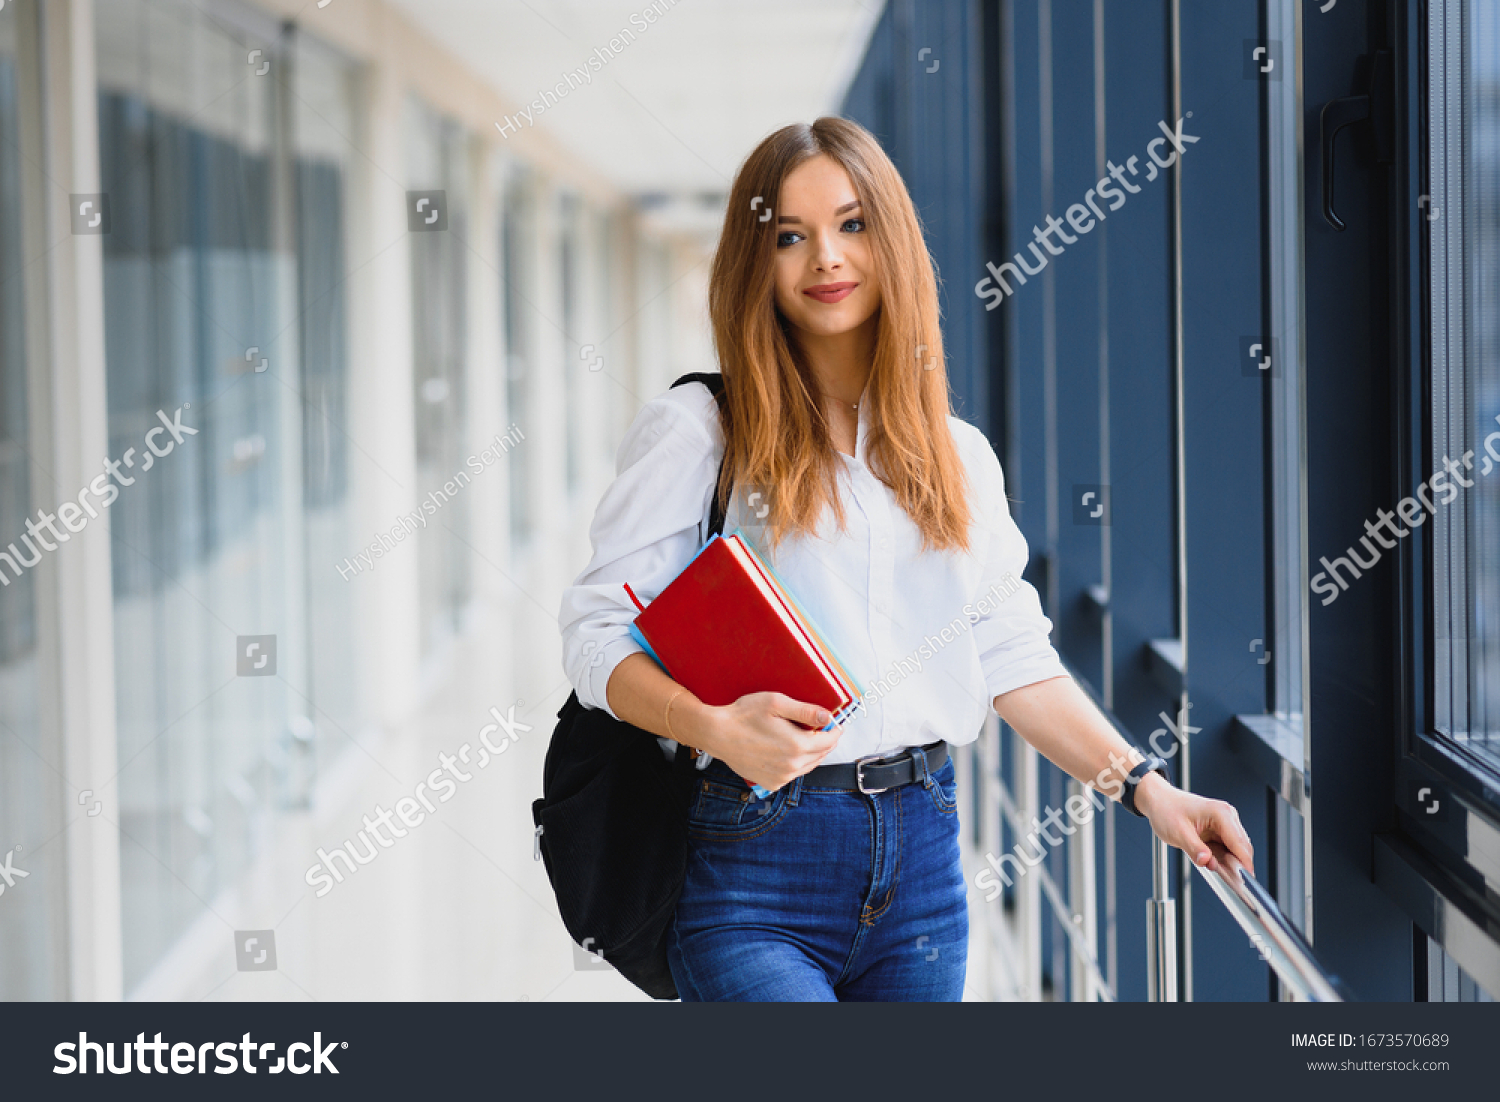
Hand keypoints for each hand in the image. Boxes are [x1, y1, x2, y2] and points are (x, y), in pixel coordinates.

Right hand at [688, 691, 840, 791]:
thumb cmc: (743, 716)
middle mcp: (791, 766)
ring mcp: (781, 777)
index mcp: (796, 746)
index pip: (829, 741)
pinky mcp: (771, 783)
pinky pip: (793, 774)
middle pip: (821, 754)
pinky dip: (795, 763)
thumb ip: (805, 710)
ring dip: (810, 752)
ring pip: (808, 766)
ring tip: (803, 737)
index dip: (835, 730)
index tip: (835, 722)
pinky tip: (785, 750)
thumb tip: (828, 716)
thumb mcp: (776, 703)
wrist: (717, 734)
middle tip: (820, 727)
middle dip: (824, 740)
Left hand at [1135, 774, 1255, 877]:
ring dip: (1230, 862)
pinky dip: (1224, 857)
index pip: (1240, 844)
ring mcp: (1225, 822)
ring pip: (1237, 849)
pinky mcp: (1220, 829)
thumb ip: (1194, 849)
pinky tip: (1213, 862)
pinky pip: (1228, 847)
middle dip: (1237, 865)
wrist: (1158, 800)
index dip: (1244, 864)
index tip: (1244, 882)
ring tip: (1215, 870)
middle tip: (1228, 882)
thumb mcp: (1178, 833)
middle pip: (1242, 847)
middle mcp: (1227, 816)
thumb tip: (1208, 862)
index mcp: (1220, 813)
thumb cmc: (1166, 810)